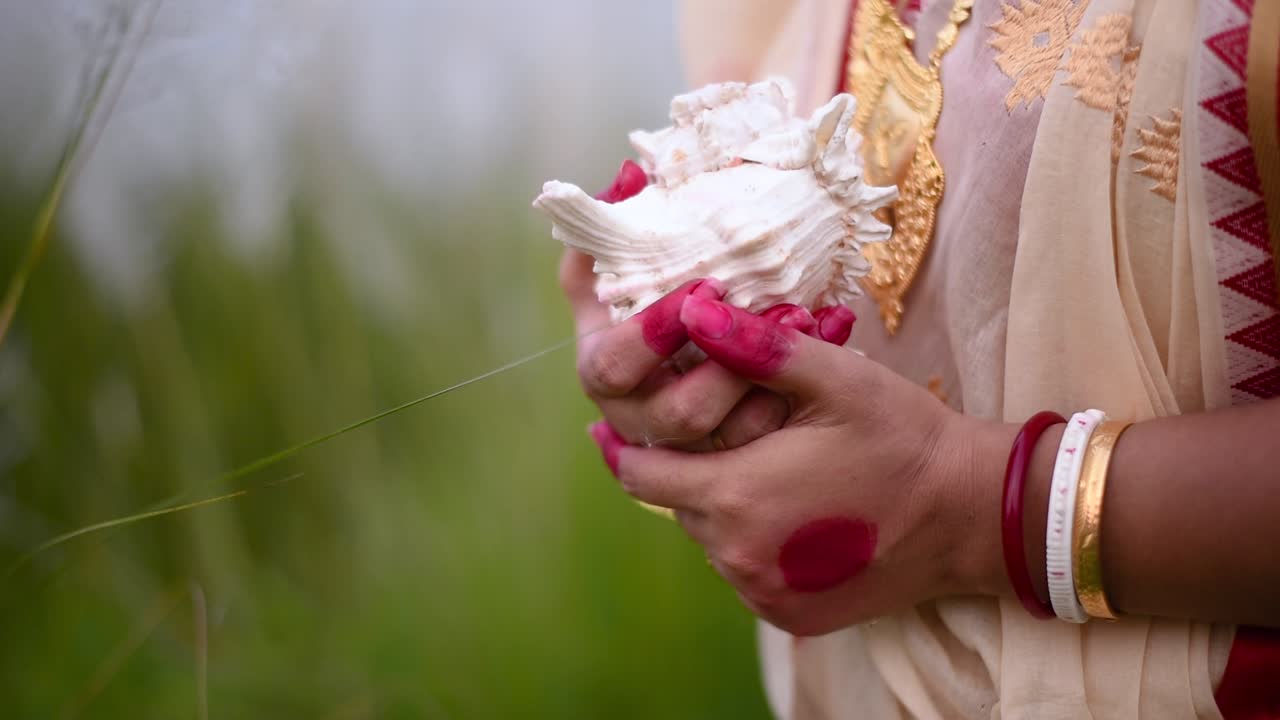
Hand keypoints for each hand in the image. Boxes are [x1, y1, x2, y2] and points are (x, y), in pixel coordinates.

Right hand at [562, 162, 854, 450]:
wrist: (702, 325)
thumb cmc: (656, 286)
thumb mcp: (632, 257)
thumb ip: (619, 219)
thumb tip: (628, 176)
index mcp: (601, 366)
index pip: (610, 367)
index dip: (652, 335)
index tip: (705, 287)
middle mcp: (634, 414)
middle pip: (674, 415)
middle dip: (727, 368)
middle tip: (771, 316)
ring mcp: (684, 442)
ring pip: (728, 435)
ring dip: (772, 379)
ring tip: (808, 322)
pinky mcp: (730, 455)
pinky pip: (766, 441)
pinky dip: (799, 390)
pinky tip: (828, 339)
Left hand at [588, 293, 1007, 635]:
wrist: (970, 515)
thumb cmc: (903, 437)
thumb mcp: (836, 377)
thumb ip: (758, 346)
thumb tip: (693, 310)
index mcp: (735, 495)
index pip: (638, 471)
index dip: (622, 444)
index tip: (612, 423)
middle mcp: (736, 555)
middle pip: (676, 502)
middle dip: (687, 466)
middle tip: (718, 433)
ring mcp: (762, 591)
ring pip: (710, 538)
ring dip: (722, 504)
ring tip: (765, 467)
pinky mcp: (787, 615)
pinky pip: (743, 570)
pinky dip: (752, 540)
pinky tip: (792, 510)